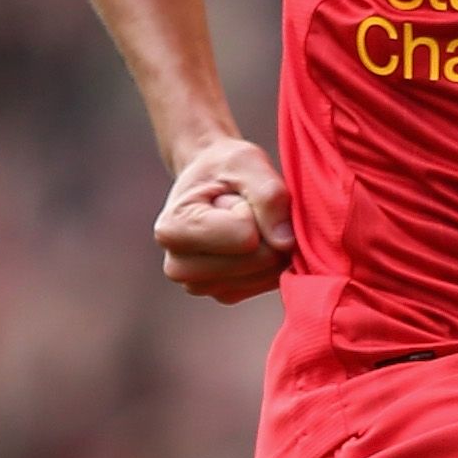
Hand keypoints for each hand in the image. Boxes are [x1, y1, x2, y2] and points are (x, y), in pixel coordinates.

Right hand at [153, 126, 292, 301]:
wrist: (212, 183)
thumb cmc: (226, 167)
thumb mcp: (247, 162)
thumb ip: (269, 195)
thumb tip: (286, 243)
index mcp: (172, 230)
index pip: (246, 236)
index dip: (253, 209)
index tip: (234, 196)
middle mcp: (178, 267)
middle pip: (258, 260)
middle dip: (267, 230)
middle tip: (244, 208)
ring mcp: (200, 286)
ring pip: (267, 274)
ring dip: (272, 244)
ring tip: (246, 224)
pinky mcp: (224, 295)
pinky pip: (268, 282)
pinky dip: (272, 261)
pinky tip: (253, 243)